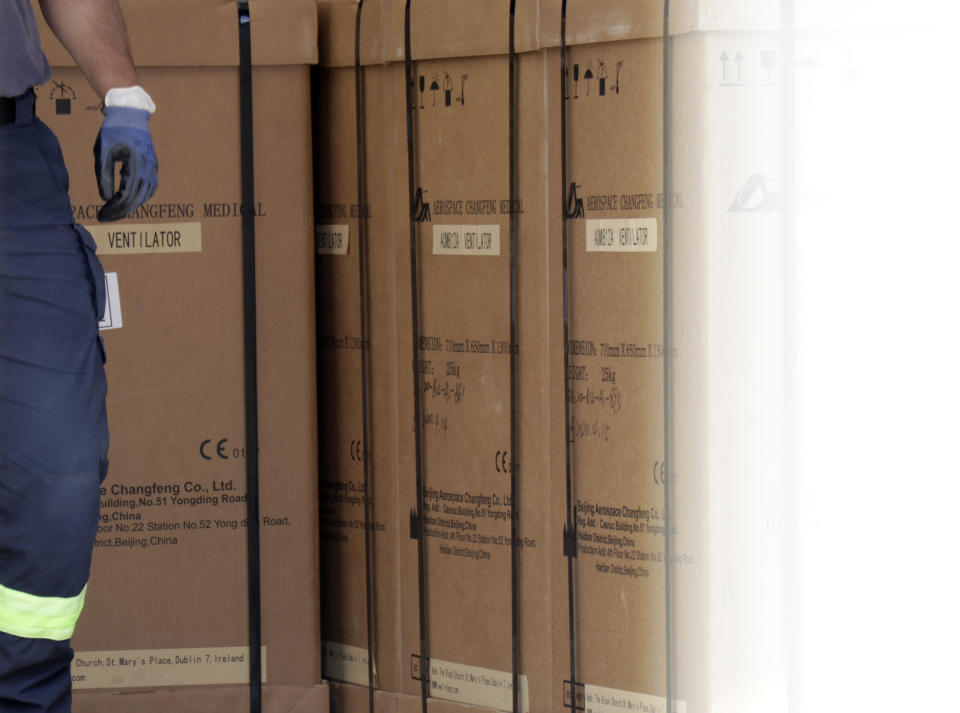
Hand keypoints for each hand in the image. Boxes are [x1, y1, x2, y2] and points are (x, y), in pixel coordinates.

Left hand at [94, 106, 157, 221]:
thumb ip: (104, 175)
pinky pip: (149, 188)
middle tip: (105, 217)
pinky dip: (139, 197)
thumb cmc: (114, 130)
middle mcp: (149, 168)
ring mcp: (153, 167)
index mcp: (136, 164)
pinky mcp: (153, 166)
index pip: (127, 194)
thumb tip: (105, 198)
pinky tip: (128, 200)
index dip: (114, 207)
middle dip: (120, 210)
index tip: (101, 214)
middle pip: (137, 198)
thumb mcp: (103, 151)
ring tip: (115, 211)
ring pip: (145, 195)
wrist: (130, 113)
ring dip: (131, 206)